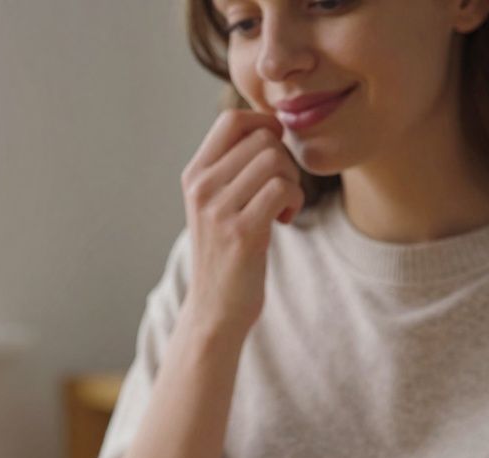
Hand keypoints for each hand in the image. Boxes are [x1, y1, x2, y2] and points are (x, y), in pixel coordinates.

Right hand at [179, 110, 304, 339]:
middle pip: (262, 138)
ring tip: (283, 205)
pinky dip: (294, 199)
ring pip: (274, 160)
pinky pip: (282, 188)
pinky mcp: (242, 232)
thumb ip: (232, 167)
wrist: (215, 308)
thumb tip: (269, 127)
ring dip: (292, 181)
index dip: (264, 124)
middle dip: (284, 160)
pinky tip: (285, 219)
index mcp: (194, 175)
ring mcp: (219, 210)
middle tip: (281, 190)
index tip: (276, 153)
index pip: (232, 120)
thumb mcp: (215, 204)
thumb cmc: (225, 253)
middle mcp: (201, 187)